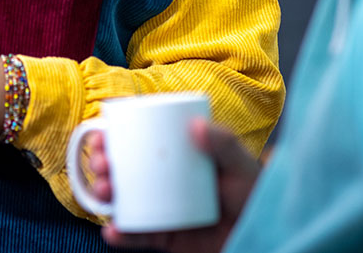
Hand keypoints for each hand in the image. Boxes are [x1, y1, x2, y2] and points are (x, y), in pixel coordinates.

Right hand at [98, 120, 260, 252]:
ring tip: (105, 193)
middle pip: (120, 169)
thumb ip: (225, 143)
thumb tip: (196, 124)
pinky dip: (120, 236)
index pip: (134, 141)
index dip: (110, 137)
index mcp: (172, 157)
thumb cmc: (252, 196)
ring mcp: (159, 208)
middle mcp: (159, 181)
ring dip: (103, 195)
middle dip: (100, 164)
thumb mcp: (241, 166)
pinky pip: (137, 237)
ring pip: (121, 200)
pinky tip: (112, 231)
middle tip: (101, 164)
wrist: (263, 238)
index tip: (101, 136)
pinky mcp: (163, 236)